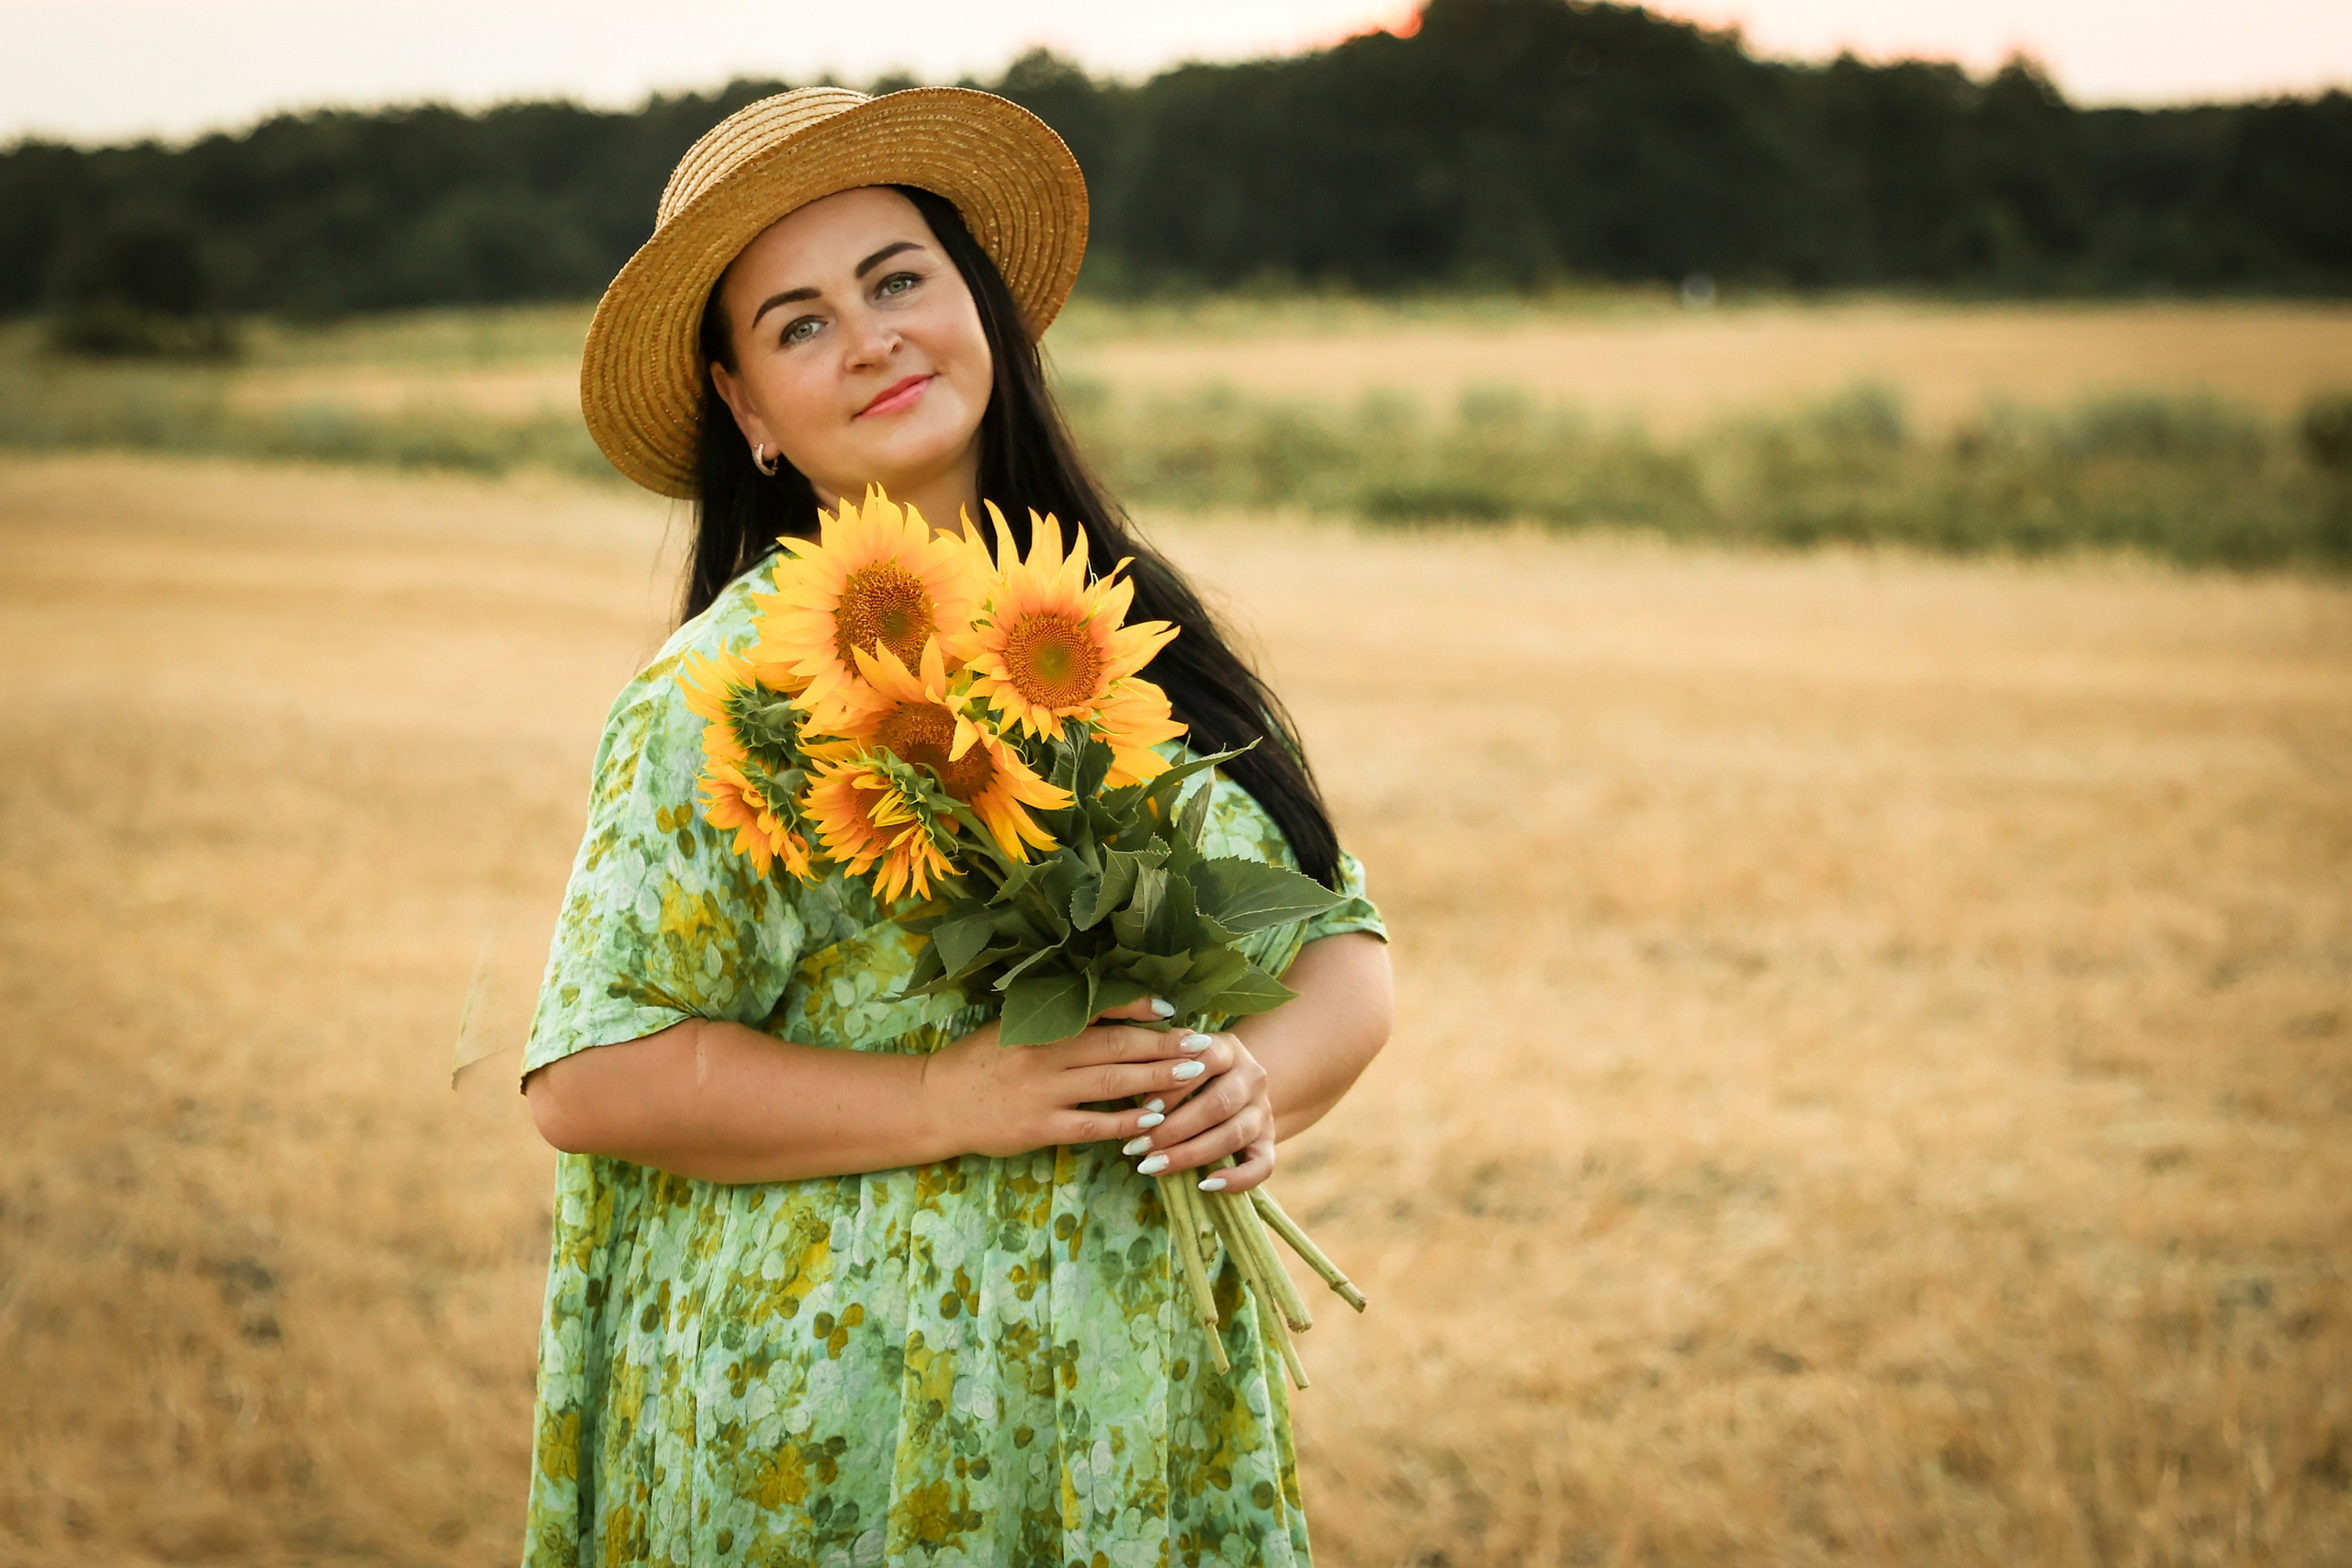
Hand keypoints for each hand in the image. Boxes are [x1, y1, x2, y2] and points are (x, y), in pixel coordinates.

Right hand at [918, 996, 1216, 1160]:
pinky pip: (1092, 1124)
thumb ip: (1057, 1020)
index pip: (1098, 1010)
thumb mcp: (1015, 1026)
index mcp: (1040, 1025)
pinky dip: (1125, 1122)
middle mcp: (1045, 1054)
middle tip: (1200, 1043)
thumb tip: (1114, 1011)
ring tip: (1191, 1075)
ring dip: (1155, 1079)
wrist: (937, 1101)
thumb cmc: (981, 1059)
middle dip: (1162, 1045)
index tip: (1172, 1008)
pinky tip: (1153, 1119)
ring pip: (1110, 1083)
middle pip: (1115, 1046)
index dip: (1137, 1008)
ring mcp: (1043, 1092)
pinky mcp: (1039, 1128)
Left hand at [1116, 1030, 1275, 1193]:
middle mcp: (1252, 1078)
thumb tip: (1125, 1087)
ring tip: (1152, 1166)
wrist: (1236, 1085)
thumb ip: (1160, 1065)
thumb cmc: (1191, 1072)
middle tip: (1137, 1146)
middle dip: (1174, 1128)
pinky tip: (1204, 1185)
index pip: (1205, 1061)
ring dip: (1190, 1153)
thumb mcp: (1180, 1058)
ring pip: (1233, 1134)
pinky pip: (1262, 1165)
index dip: (1174, 1086)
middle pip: (1218, 1104)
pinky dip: (1237, 1179)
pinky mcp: (1269, 1141)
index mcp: (1229, 1049)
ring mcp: (1263, 1111)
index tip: (1143, 1108)